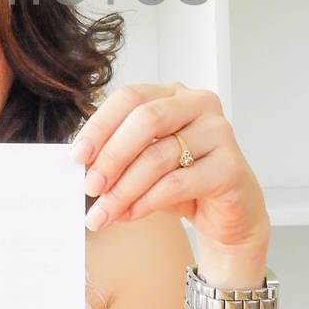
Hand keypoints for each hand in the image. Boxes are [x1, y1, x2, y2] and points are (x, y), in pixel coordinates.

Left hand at [72, 81, 270, 266]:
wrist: (229, 214)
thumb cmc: (183, 181)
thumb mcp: (145, 161)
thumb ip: (118, 154)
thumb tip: (80, 164)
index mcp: (173, 93)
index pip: (130, 97)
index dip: (100, 125)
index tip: (77, 156)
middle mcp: (199, 104)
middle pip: (146, 120)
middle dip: (111, 156)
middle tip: (90, 186)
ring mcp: (219, 132)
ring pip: (159, 156)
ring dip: (124, 189)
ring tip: (104, 212)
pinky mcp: (230, 166)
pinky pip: (178, 183)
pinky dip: (147, 201)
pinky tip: (130, 214)